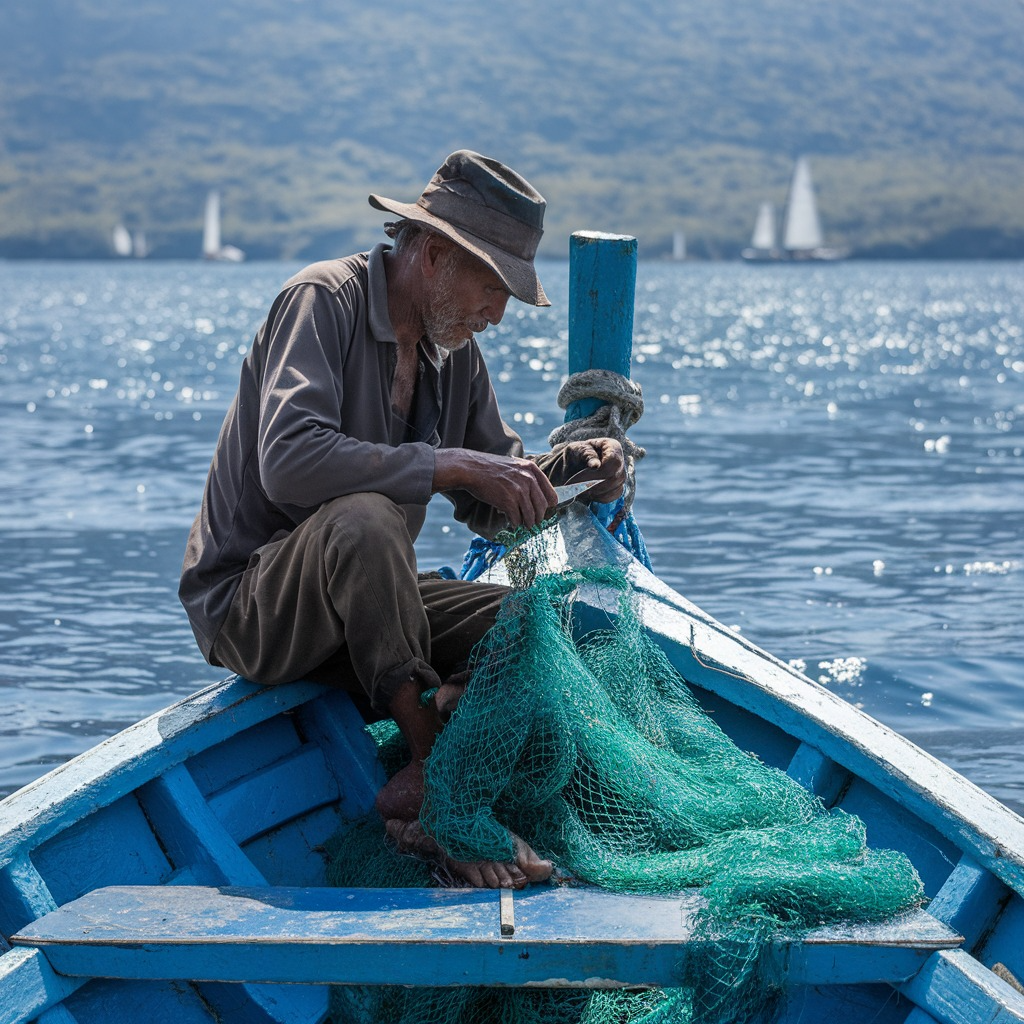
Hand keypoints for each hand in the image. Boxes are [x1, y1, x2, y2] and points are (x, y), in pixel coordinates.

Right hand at [433, 448, 558, 527]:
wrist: (470, 468)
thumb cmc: (490, 469)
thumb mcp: (514, 466)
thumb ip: (526, 477)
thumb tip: (535, 496)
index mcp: (532, 469)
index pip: (550, 494)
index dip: (549, 506)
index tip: (545, 512)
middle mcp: (528, 479)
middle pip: (542, 507)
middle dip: (538, 518)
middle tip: (534, 523)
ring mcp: (519, 490)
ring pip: (531, 516)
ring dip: (528, 524)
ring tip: (524, 526)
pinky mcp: (508, 501)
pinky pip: (517, 519)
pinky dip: (515, 524)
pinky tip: (511, 524)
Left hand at [563, 438, 625, 503]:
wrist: (571, 466)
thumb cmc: (575, 454)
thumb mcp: (577, 449)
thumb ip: (586, 454)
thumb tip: (596, 465)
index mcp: (612, 447)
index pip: (614, 461)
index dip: (598, 472)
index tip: (579, 478)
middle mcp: (620, 461)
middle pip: (615, 477)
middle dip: (594, 484)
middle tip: (576, 486)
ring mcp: (620, 477)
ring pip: (613, 489)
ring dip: (594, 492)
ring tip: (579, 488)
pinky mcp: (616, 489)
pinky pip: (610, 497)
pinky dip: (596, 497)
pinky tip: (587, 492)